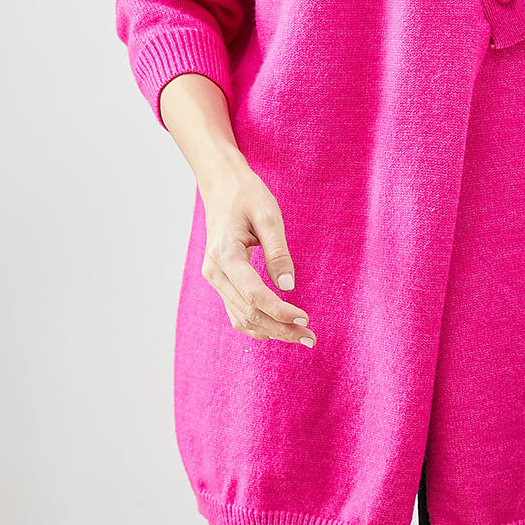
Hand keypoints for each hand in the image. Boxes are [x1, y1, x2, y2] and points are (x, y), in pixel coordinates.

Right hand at [198, 163, 316, 345]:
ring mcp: (214, 278)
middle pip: (248, 312)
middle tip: (310, 338)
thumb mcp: (268, 216)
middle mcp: (214, 271)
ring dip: (271, 331)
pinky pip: (236, 311)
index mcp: (225, 255)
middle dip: (280, 328)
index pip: (254, 295)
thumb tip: (287, 287)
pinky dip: (257, 323)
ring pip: (241, 317)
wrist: (221, 185)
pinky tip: (279, 327)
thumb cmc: (246, 195)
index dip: (280, 312)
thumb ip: (277, 252)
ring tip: (300, 336)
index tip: (305, 319)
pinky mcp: (220, 280)